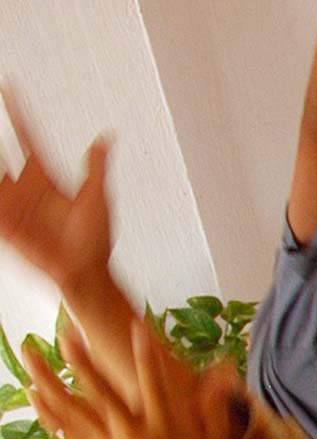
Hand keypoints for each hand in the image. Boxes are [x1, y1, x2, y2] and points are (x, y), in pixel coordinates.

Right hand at [0, 87, 113, 291]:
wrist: (86, 272)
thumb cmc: (96, 240)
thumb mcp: (98, 197)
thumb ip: (96, 166)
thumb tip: (107, 138)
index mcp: (46, 175)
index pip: (28, 136)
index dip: (18, 113)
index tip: (10, 88)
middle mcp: (26, 185)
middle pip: (0, 150)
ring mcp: (13, 203)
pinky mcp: (6, 223)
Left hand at [24, 318, 219, 438]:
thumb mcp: (207, 434)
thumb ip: (211, 397)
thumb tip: (228, 368)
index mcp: (165, 427)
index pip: (154, 383)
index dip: (146, 355)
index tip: (136, 326)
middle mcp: (134, 436)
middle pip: (102, 393)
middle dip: (82, 362)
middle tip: (65, 334)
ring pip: (73, 410)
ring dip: (49, 381)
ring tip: (30, 355)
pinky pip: (67, 431)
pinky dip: (48, 411)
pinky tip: (32, 391)